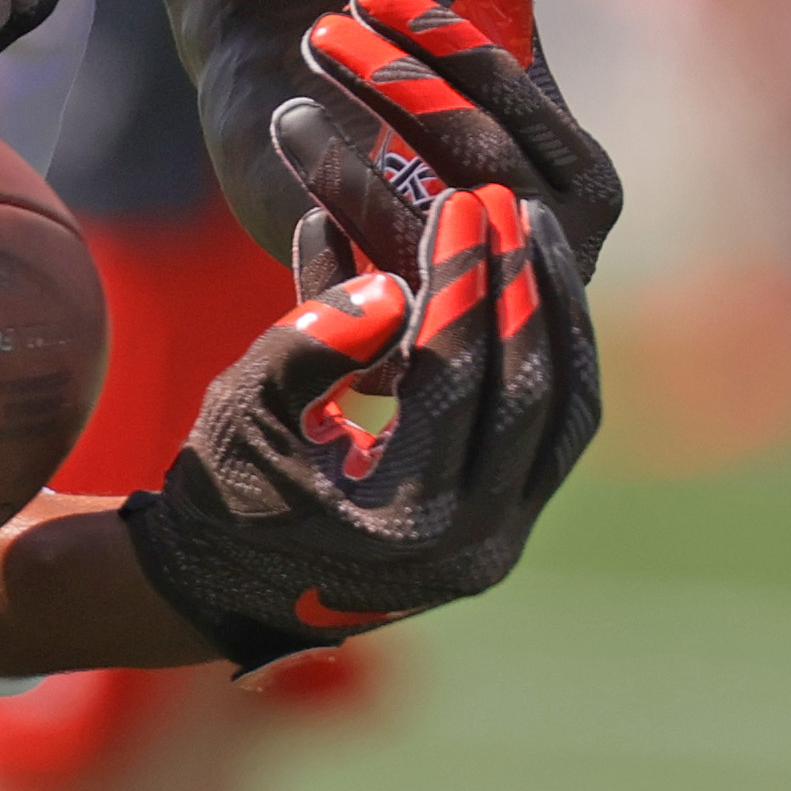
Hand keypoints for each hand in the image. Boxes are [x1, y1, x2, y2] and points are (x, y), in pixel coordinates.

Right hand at [117, 173, 598, 671]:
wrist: (234, 589)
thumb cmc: (225, 489)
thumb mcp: (243, 411)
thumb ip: (306, 346)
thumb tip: (391, 289)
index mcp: (402, 520)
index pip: (452, 379)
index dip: (460, 283)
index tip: (456, 204)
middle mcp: (472, 539)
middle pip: (527, 392)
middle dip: (516, 283)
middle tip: (501, 201)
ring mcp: (503, 537)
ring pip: (565, 411)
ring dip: (555, 312)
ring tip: (536, 226)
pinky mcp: (512, 522)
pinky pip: (558, 427)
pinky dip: (557, 353)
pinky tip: (540, 285)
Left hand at [269, 0, 625, 285]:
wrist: (350, 194)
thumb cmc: (421, 95)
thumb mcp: (467, 41)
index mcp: (581, 174)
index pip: (518, 99)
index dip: (448, 43)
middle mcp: (539, 244)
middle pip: (475, 163)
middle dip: (394, 91)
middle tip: (320, 32)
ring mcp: (478, 301)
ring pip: (419, 236)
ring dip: (350, 173)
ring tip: (287, 111)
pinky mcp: (408, 347)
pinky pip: (372, 315)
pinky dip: (334, 262)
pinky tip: (302, 212)